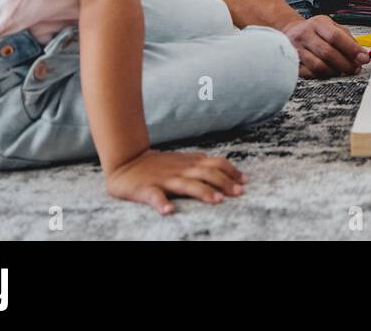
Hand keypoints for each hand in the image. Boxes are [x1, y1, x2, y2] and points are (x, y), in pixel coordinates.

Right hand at [105, 149, 245, 215]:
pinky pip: (154, 196)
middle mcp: (180, 170)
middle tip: (239, 193)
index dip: (231, 171)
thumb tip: (223, 166)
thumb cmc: (158, 164)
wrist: (126, 161)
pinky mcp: (146, 189)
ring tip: (217, 200)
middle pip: (206, 173)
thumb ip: (200, 162)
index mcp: (189, 162)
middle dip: (224, 182)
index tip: (245, 181)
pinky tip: (169, 211)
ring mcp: (164, 179)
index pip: (215, 163)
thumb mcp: (182, 159)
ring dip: (203, 192)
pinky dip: (162, 203)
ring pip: (186, 184)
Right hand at [279, 14, 369, 78]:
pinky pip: (309, 74)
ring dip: (334, 71)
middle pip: (327, 53)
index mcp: (318, 23)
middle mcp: (305, 34)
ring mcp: (296, 49)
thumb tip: (363, 55)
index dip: (352, 49)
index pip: (336, 36)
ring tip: (341, 71)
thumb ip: (348, 40)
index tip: (363, 58)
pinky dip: (322, 75)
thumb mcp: (332, 27)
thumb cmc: (316, 31)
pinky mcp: (292, 62)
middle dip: (345, 64)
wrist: (292, 32)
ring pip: (318, 66)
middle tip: (355, 69)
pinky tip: (328, 72)